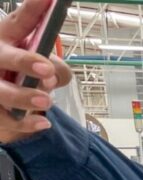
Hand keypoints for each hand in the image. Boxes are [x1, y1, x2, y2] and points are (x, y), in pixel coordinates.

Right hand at [0, 0, 73, 143]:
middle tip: (46, 69)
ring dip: (23, 96)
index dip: (34, 10)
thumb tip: (53, 75)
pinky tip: (42, 125)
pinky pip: (4, 119)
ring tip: (45, 102)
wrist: (5, 104)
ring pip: (0, 91)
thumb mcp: (42, 66)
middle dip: (24, 61)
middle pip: (3, 57)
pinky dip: (24, 124)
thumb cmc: (24, 76)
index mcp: (7, 38)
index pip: (20, 21)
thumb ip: (56, 69)